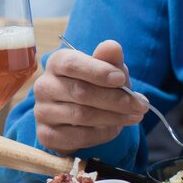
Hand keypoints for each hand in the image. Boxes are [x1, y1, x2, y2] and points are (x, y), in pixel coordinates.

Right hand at [31, 39, 150, 152]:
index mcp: (56, 63)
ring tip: (134, 117)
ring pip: (81, 115)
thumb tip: (112, 46)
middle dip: (115, 99)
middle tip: (139, 105)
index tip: (121, 79)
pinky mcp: (47, 135)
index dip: (97, 71)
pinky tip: (115, 129)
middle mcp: (44, 86)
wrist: (78, 120)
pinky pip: (78, 136)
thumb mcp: (106, 71)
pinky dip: (102, 133)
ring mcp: (42, 112)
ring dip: (113, 117)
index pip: (71, 64)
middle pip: (80, 92)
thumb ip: (109, 59)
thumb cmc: (94, 87)